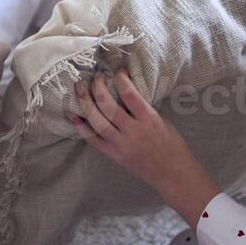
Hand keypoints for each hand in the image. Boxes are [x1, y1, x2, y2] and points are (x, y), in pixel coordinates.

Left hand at [69, 70, 220, 226]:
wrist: (172, 174)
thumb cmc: (172, 144)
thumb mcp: (163, 120)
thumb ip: (145, 106)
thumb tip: (128, 90)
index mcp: (149, 119)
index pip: (129, 94)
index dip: (120, 78)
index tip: (118, 71)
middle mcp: (133, 132)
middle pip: (108, 106)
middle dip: (97, 87)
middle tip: (95, 76)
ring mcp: (121, 145)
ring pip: (97, 121)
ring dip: (85, 102)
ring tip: (79, 88)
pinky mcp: (114, 155)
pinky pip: (93, 140)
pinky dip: (81, 127)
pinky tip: (72, 114)